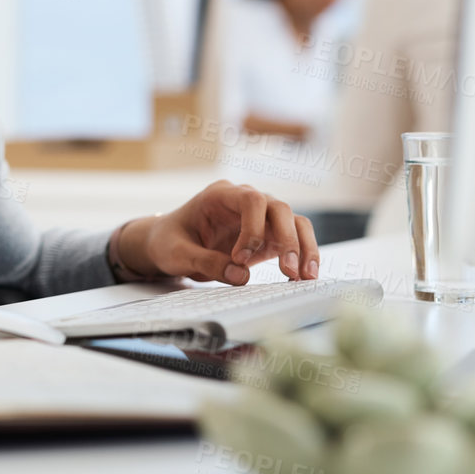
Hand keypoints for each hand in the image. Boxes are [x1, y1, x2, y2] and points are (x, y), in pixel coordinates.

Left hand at [110, 180, 319, 284]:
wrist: (169, 245)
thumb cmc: (169, 242)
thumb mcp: (177, 254)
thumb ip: (205, 262)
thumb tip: (240, 275)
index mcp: (220, 195)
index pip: (251, 199)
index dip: (253, 227)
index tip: (239, 257)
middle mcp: (244, 201)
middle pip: (279, 208)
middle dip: (288, 238)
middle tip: (287, 271)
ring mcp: (259, 218)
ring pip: (294, 223)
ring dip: (303, 248)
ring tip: (305, 277)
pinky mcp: (267, 237)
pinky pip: (294, 241)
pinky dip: (302, 257)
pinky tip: (304, 278)